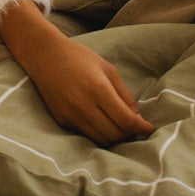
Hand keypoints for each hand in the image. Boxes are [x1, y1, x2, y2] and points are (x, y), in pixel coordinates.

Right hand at [0, 0, 154, 146]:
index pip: (126, 120)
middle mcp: (84, 105)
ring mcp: (71, 115)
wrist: (45, 55)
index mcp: (98, 89)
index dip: (141, 127)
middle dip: (129, 134)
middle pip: (115, 134)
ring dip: (114, 137)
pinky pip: (86, 136)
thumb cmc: (79, 57)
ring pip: (101, 140)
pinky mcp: (62, 121)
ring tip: (120, 127)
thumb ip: (124, 94)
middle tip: (135, 127)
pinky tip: (102, 124)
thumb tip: (136, 117)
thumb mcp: (107, 68)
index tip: (149, 128)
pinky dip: (98, 134)